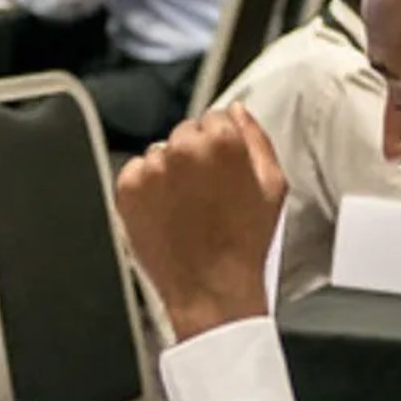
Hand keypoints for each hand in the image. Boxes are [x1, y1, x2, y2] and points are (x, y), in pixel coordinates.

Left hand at [115, 106, 285, 342]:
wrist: (210, 289)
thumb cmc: (244, 244)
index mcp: (222, 142)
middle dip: (194, 156)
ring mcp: (152, 168)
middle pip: (185, 133)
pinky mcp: (128, 188)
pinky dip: (147, 189)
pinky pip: (136, 173)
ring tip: (185, 208)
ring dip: (169, 172)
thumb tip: (238, 111)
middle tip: (205, 194)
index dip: (221, 145)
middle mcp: (183, 149)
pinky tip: (166, 214)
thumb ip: (257, 139)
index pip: (215, 118)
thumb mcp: (272, 187)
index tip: (222, 169)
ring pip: (159, 153)